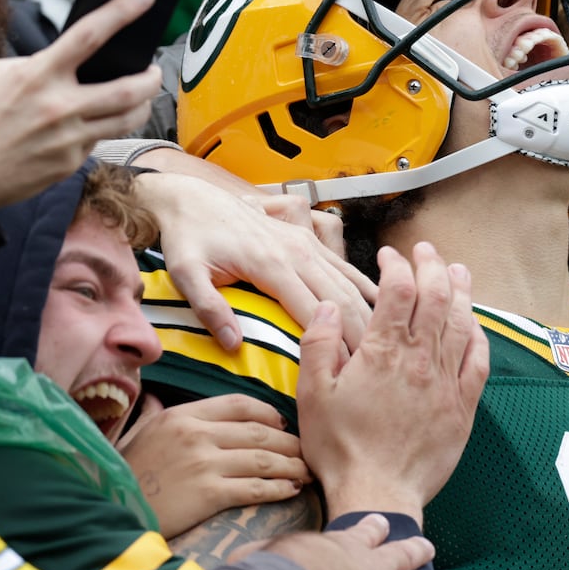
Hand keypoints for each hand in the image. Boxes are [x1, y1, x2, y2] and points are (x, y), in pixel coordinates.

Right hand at [0, 0, 160, 209]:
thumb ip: (32, 64)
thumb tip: (62, 63)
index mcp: (39, 75)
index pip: (90, 35)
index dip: (122, 11)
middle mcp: (60, 106)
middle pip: (129, 89)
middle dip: (151, 78)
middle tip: (154, 70)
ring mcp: (69, 138)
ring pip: (127, 119)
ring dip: (142, 105)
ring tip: (141, 95)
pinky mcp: (70, 163)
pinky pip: (98, 140)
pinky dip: (101, 129)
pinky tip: (93, 123)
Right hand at [119, 394, 309, 538]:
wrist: (109, 510)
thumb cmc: (125, 473)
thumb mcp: (138, 434)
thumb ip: (155, 414)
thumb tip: (157, 399)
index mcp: (182, 415)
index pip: (239, 404)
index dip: (268, 413)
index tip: (282, 425)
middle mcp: (196, 434)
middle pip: (259, 432)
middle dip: (289, 443)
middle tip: (306, 451)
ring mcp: (203, 463)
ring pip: (263, 459)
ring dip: (292, 466)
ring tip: (308, 472)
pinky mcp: (208, 494)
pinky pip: (254, 488)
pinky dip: (279, 488)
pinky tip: (292, 490)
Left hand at [135, 160, 375, 350]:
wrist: (190, 197)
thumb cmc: (187, 237)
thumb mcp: (186, 273)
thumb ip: (209, 308)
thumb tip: (235, 346)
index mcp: (271, 264)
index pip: (312, 311)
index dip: (332, 343)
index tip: (348, 372)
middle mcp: (296, 251)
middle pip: (340, 298)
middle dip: (360, 333)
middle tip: (375, 367)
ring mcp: (305, 243)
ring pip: (348, 281)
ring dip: (367, 312)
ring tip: (382, 344)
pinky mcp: (305, 239)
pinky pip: (343, 264)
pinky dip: (364, 285)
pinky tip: (380, 303)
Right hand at [265, 513, 464, 569]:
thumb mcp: (262, 561)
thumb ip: (251, 563)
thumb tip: (228, 567)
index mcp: (343, 546)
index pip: (362, 534)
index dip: (373, 530)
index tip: (381, 523)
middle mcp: (375, 563)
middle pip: (403, 553)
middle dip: (416, 551)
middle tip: (428, 546)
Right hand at [297, 243, 487, 521]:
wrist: (379, 493)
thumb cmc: (340, 448)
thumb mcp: (313, 395)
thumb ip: (319, 345)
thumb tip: (329, 306)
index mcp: (382, 353)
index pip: (398, 290)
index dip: (396, 265)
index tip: (389, 256)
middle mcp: (419, 361)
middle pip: (436, 297)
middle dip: (432, 265)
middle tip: (426, 250)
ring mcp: (445, 382)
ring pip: (462, 323)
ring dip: (461, 291)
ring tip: (458, 270)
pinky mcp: (462, 407)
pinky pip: (478, 362)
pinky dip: (478, 336)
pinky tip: (475, 324)